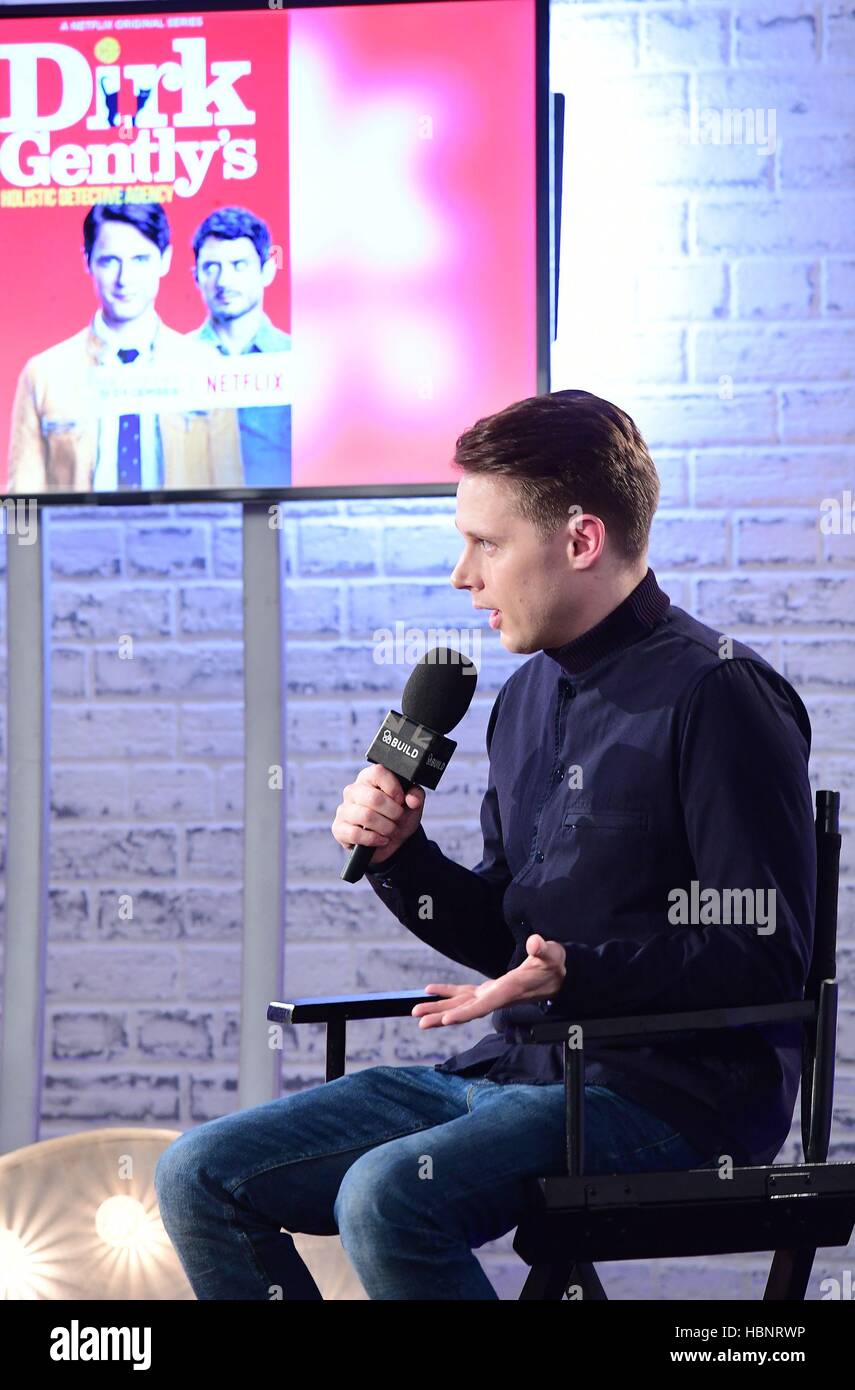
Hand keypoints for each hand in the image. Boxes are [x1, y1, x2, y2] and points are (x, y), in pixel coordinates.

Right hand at [332, 765, 425, 865]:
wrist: (392, 841)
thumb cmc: (399, 816)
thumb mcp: (413, 804)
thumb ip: (416, 795)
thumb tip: (411, 799)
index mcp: (369, 778)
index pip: (378, 772)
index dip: (393, 787)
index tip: (401, 799)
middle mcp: (353, 791)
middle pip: (374, 798)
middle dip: (393, 812)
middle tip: (398, 817)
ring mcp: (344, 809)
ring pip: (366, 816)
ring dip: (386, 827)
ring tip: (391, 830)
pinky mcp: (339, 828)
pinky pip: (355, 834)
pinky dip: (374, 839)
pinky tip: (382, 839)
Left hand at [412, 935, 565, 1027]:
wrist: (557, 977)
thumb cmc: (554, 965)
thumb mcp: (552, 955)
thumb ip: (543, 949)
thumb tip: (535, 942)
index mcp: (509, 990)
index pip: (485, 1005)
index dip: (466, 1013)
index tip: (447, 1020)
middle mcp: (496, 997)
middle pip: (466, 1010)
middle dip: (443, 1016)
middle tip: (420, 1021)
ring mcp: (491, 995)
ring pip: (461, 1004)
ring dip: (439, 1008)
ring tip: (416, 1012)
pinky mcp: (489, 989)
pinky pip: (464, 993)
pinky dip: (447, 992)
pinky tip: (429, 991)